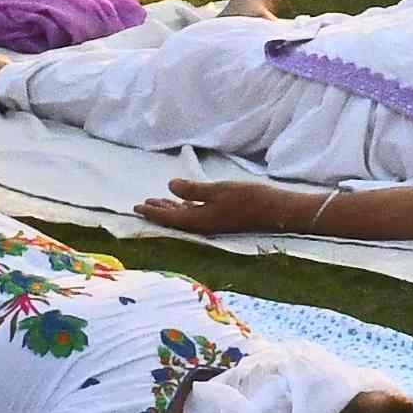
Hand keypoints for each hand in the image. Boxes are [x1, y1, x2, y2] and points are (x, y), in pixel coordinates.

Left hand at [143, 176, 312, 231]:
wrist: (276, 211)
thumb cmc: (248, 198)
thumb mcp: (218, 190)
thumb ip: (193, 190)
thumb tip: (170, 186)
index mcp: (198, 221)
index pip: (168, 217)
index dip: (152, 211)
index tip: (136, 206)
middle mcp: (203, 226)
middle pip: (174, 219)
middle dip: (158, 211)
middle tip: (142, 204)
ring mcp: (213, 224)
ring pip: (185, 217)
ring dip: (171, 208)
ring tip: (157, 201)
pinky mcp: (221, 219)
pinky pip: (196, 214)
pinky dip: (185, 207)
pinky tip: (183, 202)